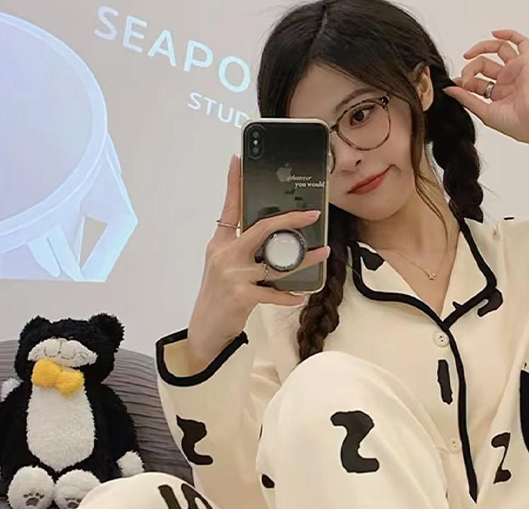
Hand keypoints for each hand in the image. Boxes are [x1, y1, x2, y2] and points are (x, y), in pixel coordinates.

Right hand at [187, 153, 329, 371]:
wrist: (206, 329)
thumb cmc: (219, 296)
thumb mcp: (224, 266)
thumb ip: (242, 250)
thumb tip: (271, 237)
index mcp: (220, 244)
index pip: (229, 207)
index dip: (233, 183)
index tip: (238, 159)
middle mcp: (225, 255)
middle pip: (261, 228)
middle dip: (289, 220)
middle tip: (311, 214)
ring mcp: (234, 274)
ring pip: (276, 262)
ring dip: (303, 259)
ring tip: (322, 253)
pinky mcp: (242, 295)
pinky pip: (273, 293)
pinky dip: (288, 296)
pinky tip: (299, 295)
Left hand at [443, 30, 528, 146]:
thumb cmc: (513, 123)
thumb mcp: (483, 112)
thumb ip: (466, 99)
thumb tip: (448, 89)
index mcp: (497, 94)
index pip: (476, 81)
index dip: (464, 80)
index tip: (455, 84)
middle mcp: (506, 80)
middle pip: (483, 64)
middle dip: (470, 69)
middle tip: (465, 80)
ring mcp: (516, 69)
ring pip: (497, 49)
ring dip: (481, 48)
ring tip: (468, 55)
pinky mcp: (527, 62)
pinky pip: (521, 42)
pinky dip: (509, 34)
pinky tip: (495, 33)